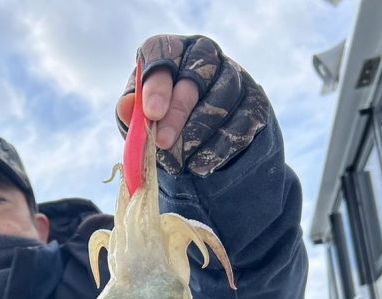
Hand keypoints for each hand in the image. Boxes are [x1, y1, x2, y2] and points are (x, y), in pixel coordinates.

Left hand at [115, 35, 269, 176]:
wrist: (205, 145)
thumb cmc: (164, 123)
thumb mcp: (142, 119)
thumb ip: (132, 113)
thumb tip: (126, 107)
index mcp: (171, 50)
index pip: (163, 53)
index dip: (157, 84)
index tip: (152, 114)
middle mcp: (205, 55)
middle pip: (193, 79)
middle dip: (176, 115)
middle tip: (162, 144)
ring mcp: (234, 76)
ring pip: (220, 102)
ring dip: (197, 136)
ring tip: (179, 162)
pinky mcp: (255, 101)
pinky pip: (240, 124)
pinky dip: (218, 148)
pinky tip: (200, 166)